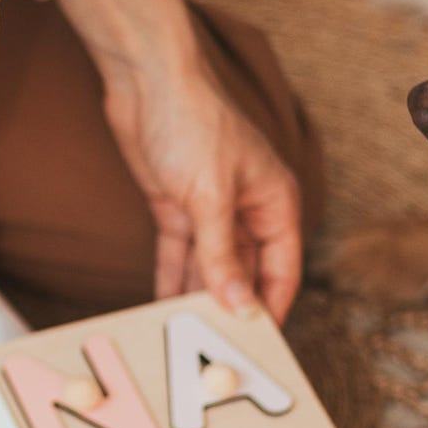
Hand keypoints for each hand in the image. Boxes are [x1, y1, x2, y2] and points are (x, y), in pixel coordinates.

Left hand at [59, 0, 303, 321]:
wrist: (145, 79)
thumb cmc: (192, 122)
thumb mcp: (210, 196)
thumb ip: (223, 255)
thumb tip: (242, 305)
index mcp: (276, 202)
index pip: (282, 269)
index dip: (270, 307)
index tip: (255, 345)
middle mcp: (248, 209)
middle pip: (245, 272)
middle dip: (231, 307)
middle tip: (215, 349)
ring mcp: (210, 209)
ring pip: (209, 266)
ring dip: (198, 297)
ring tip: (185, 335)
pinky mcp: (176, 205)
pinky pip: (178, 253)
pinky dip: (171, 277)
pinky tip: (163, 305)